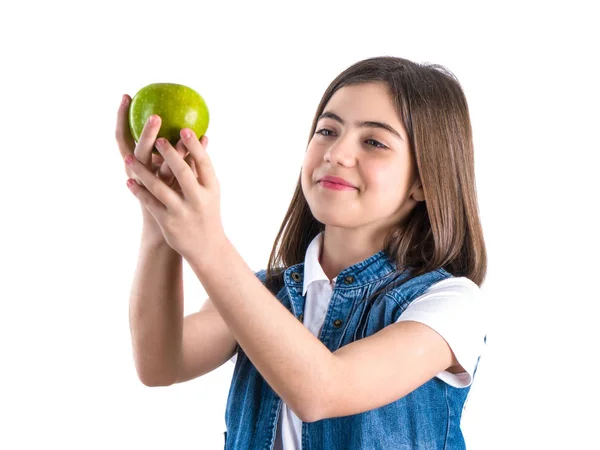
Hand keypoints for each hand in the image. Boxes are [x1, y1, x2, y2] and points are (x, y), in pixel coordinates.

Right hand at [115, 94, 202, 206]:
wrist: (168, 226)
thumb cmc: (164, 194)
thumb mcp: (160, 169)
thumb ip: (165, 148)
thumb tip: (177, 117)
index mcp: (133, 164)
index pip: (123, 137)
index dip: (121, 118)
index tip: (127, 96)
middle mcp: (140, 175)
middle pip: (139, 151)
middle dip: (145, 133)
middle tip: (156, 116)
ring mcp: (156, 188)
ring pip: (162, 167)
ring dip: (174, 149)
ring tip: (183, 131)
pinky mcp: (172, 198)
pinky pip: (184, 175)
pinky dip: (195, 157)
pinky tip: (206, 140)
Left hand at [124, 128, 223, 262]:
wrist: (206, 246)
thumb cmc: (206, 211)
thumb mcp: (209, 191)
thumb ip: (201, 166)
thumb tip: (201, 136)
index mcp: (211, 188)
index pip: (204, 163)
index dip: (195, 146)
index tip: (184, 129)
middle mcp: (198, 199)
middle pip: (183, 173)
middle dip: (170, 154)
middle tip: (158, 138)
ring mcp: (182, 212)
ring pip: (160, 188)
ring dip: (143, 172)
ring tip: (128, 158)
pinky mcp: (168, 223)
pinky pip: (150, 203)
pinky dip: (139, 192)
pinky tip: (128, 181)